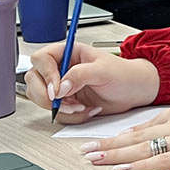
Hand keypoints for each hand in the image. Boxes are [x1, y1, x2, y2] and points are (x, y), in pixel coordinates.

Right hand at [26, 41, 159, 123]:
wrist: (135, 91)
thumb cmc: (124, 74)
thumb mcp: (103, 70)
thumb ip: (80, 75)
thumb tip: (60, 86)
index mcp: (68, 53)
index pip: (41, 58)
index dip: (46, 74)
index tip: (58, 89)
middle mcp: (61, 69)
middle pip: (34, 80)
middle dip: (48, 96)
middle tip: (67, 103)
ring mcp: (62, 87)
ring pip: (41, 99)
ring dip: (60, 108)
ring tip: (82, 107)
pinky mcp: (67, 102)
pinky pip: (56, 112)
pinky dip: (70, 116)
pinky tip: (87, 110)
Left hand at [81, 75, 169, 169]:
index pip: (144, 126)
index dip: (122, 134)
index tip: (105, 140)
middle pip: (134, 136)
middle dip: (107, 144)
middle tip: (84, 150)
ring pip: (140, 148)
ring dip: (114, 154)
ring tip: (93, 159)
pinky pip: (161, 162)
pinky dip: (141, 167)